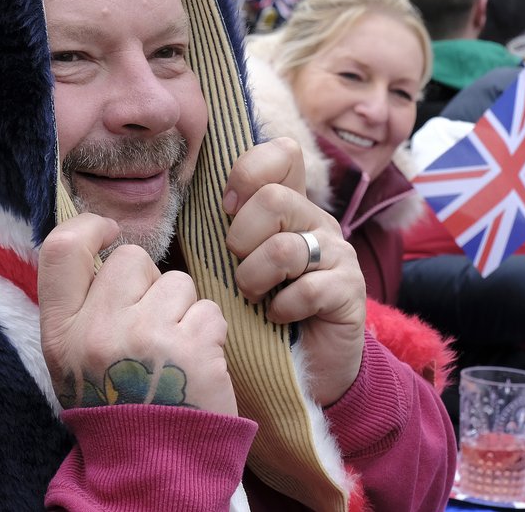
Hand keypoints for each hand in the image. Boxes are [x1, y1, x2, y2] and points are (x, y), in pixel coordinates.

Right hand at [38, 213, 236, 415]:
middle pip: (132, 259)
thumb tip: (101, 246)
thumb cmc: (115, 408)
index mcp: (62, 333)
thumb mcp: (73, 361)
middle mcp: (99, 330)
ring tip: (173, 353)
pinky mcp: (194, 349)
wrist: (151, 470)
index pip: (61, 250)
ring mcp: (148, 337)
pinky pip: (209, 311)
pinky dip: (208, 334)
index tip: (107, 233)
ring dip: (182, 311)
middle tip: (150, 323)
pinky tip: (195, 366)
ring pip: (178, 283)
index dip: (88, 228)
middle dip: (148, 282)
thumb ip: (81, 308)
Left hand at [223, 138, 365, 406]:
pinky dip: (282, 308)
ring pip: (285, 246)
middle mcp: (315, 221)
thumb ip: (211, 229)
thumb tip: (175, 198)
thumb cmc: (251, 312)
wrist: (297, 370)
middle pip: (274, 198)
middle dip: (241, 238)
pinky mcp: (350, 291)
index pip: (282, 153)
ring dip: (255, 278)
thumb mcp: (226, 264)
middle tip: (237, 268)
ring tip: (253, 298)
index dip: (249, 171)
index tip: (228, 208)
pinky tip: (278, 318)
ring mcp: (337, 255)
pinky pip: (308, 288)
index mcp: (287, 205)